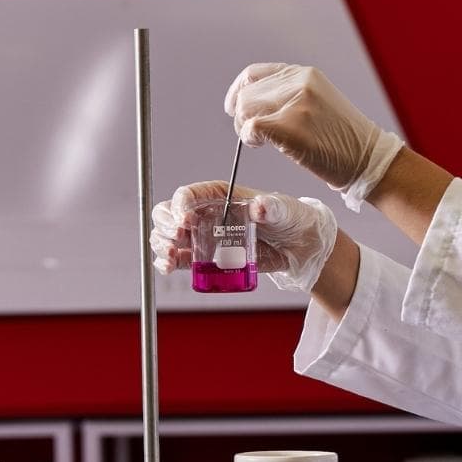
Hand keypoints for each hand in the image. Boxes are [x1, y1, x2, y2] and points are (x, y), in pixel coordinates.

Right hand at [150, 181, 337, 292]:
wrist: (299, 246)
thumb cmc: (290, 218)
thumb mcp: (282, 209)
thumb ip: (270, 207)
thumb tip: (259, 207)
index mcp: (219, 195)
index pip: (188, 195)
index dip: (180, 205)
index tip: (185, 219)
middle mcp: (206, 213)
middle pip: (169, 214)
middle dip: (165, 224)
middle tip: (178, 237)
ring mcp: (204, 236)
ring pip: (168, 237)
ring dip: (162, 245)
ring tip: (172, 256)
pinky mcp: (207, 258)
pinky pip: (179, 259)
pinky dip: (168, 263)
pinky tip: (169, 266)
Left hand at [225, 63, 402, 210]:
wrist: (367, 159)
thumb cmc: (342, 139)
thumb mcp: (316, 101)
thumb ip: (287, 95)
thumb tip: (250, 103)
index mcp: (304, 74)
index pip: (254, 74)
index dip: (238, 91)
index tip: (234, 109)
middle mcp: (300, 83)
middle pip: (247, 94)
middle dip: (242, 116)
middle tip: (252, 135)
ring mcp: (297, 104)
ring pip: (246, 109)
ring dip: (245, 128)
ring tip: (261, 141)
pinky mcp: (293, 129)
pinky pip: (252, 127)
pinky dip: (249, 138)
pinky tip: (261, 145)